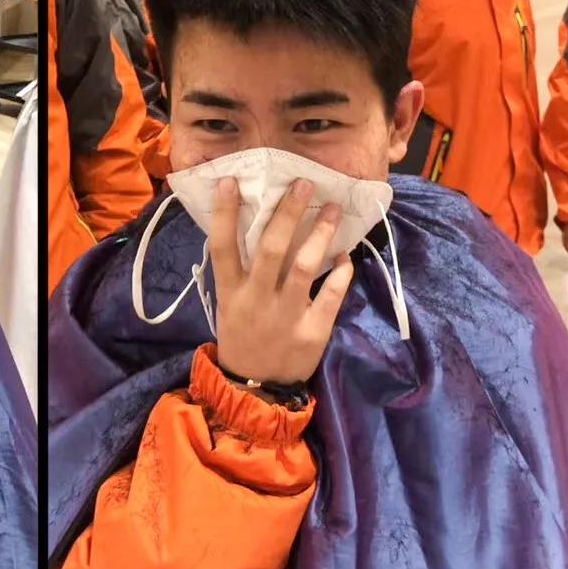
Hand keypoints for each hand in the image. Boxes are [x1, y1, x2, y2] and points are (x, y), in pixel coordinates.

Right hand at [208, 176, 353, 385]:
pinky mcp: (313, 330)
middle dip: (288, 213)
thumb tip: (255, 225)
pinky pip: (331, 294)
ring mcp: (286, 315)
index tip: (230, 181)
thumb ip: (240, 271)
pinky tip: (344, 254)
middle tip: (304, 184)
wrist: (256, 387)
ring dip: (320, 233)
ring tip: (332, 209)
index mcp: (231, 292)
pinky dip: (340, 271)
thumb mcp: (228, 303)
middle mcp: (256, 299)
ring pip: (305, 266)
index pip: (222, 246)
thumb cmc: (241, 335)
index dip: (225, 213)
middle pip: (271, 248)